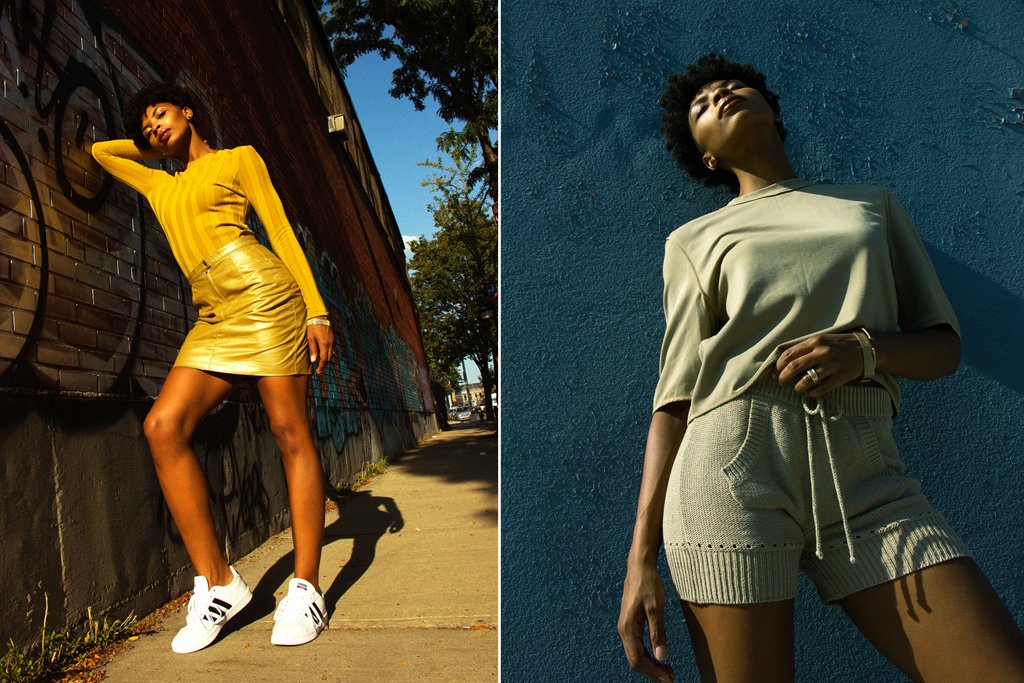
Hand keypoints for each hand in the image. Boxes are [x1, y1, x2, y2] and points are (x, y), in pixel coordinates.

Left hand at [306, 319, 334, 374]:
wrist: (319, 316)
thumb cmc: (312, 326)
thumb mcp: (310, 338)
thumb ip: (313, 349)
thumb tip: (314, 361)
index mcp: (324, 344)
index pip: (324, 359)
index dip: (321, 367)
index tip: (318, 372)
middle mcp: (330, 343)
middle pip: (329, 358)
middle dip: (325, 365)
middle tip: (319, 370)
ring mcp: (332, 340)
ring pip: (332, 354)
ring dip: (327, 360)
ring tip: (321, 363)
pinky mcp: (332, 338)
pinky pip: (332, 348)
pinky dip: (329, 353)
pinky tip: (324, 354)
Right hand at [618, 558, 673, 681]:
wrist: (640, 566)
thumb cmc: (648, 584)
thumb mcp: (656, 608)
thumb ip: (658, 633)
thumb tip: (661, 657)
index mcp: (627, 628)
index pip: (638, 659)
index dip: (653, 672)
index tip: (669, 678)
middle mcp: (624, 630)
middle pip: (635, 660)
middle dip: (652, 672)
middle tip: (671, 678)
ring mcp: (626, 627)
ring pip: (636, 654)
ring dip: (651, 665)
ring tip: (668, 670)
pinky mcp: (631, 624)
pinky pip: (637, 646)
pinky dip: (648, 655)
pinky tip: (659, 657)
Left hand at [774, 333, 862, 396]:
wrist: (867, 348)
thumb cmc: (839, 344)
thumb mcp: (822, 339)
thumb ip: (805, 347)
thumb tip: (784, 360)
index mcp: (815, 341)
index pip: (789, 354)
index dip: (778, 365)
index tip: (775, 372)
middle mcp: (822, 352)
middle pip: (794, 367)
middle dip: (783, 377)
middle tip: (780, 382)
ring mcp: (832, 365)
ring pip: (806, 380)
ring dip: (797, 387)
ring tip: (796, 388)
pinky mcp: (840, 377)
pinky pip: (821, 389)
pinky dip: (811, 393)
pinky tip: (809, 392)